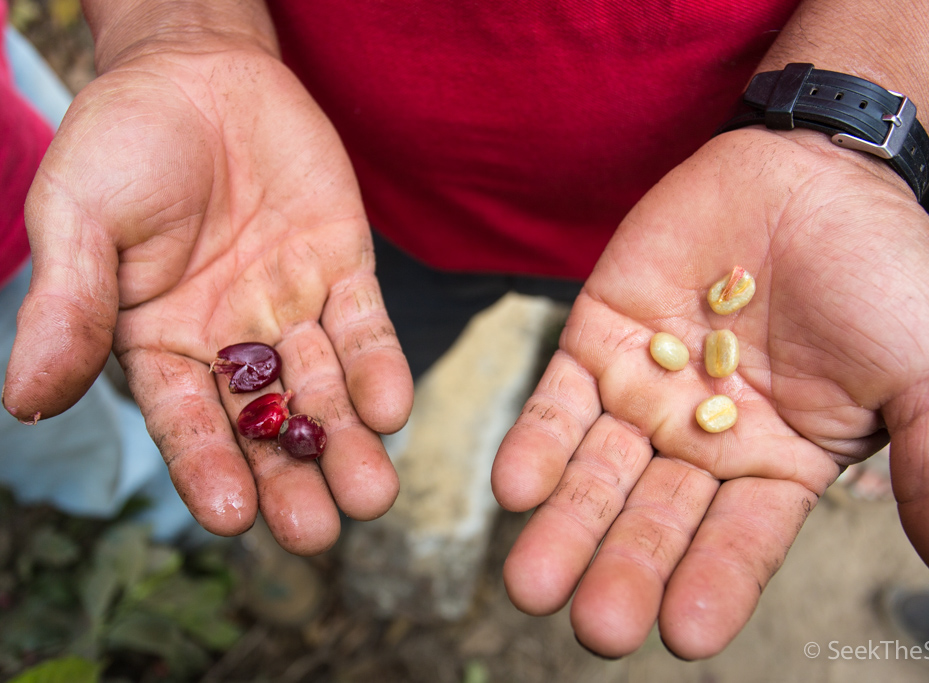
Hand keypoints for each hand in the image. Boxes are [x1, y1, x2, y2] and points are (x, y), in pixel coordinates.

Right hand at [3, 43, 412, 553]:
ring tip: (374, 493)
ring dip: (350, 440)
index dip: (207, 471)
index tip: (235, 521)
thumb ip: (68, 306)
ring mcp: (290, 308)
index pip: (185, 422)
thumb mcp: (79, 217)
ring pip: (323, 388)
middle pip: (265, 426)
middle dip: (293, 478)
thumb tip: (25, 402)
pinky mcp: (342, 269)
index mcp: (158, 343)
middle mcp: (230, 341)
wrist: (198, 70)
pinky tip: (392, 407)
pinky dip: (378, 365)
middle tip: (323, 533)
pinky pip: (364, 325)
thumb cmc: (123, 141)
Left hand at [492, 128, 928, 657]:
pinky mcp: (599, 339)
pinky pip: (560, 400)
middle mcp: (701, 443)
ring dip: (565, 525)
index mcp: (777, 467)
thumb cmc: (881, 271)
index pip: (740, 542)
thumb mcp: (928, 373)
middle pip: (656, 520)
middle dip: (624, 569)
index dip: (714, 584)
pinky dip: (538, 441)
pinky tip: (516, 484)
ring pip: (597, 472)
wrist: (815, 166)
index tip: (684, 633)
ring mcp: (646, 392)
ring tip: (531, 581)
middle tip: (593, 625)